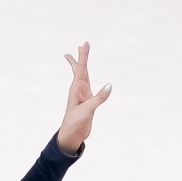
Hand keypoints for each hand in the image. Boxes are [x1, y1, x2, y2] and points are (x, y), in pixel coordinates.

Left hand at [56, 41, 110, 155]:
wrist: (71, 136)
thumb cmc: (75, 123)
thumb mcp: (87, 110)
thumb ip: (98, 98)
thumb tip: (109, 86)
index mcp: (76, 89)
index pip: (81, 68)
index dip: (83, 56)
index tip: (84, 44)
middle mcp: (79, 90)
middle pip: (80, 69)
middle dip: (81, 57)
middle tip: (81, 45)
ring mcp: (83, 95)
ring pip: (84, 77)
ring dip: (83, 66)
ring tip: (81, 57)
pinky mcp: (87, 102)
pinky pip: (89, 87)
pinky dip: (89, 79)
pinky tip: (88, 77)